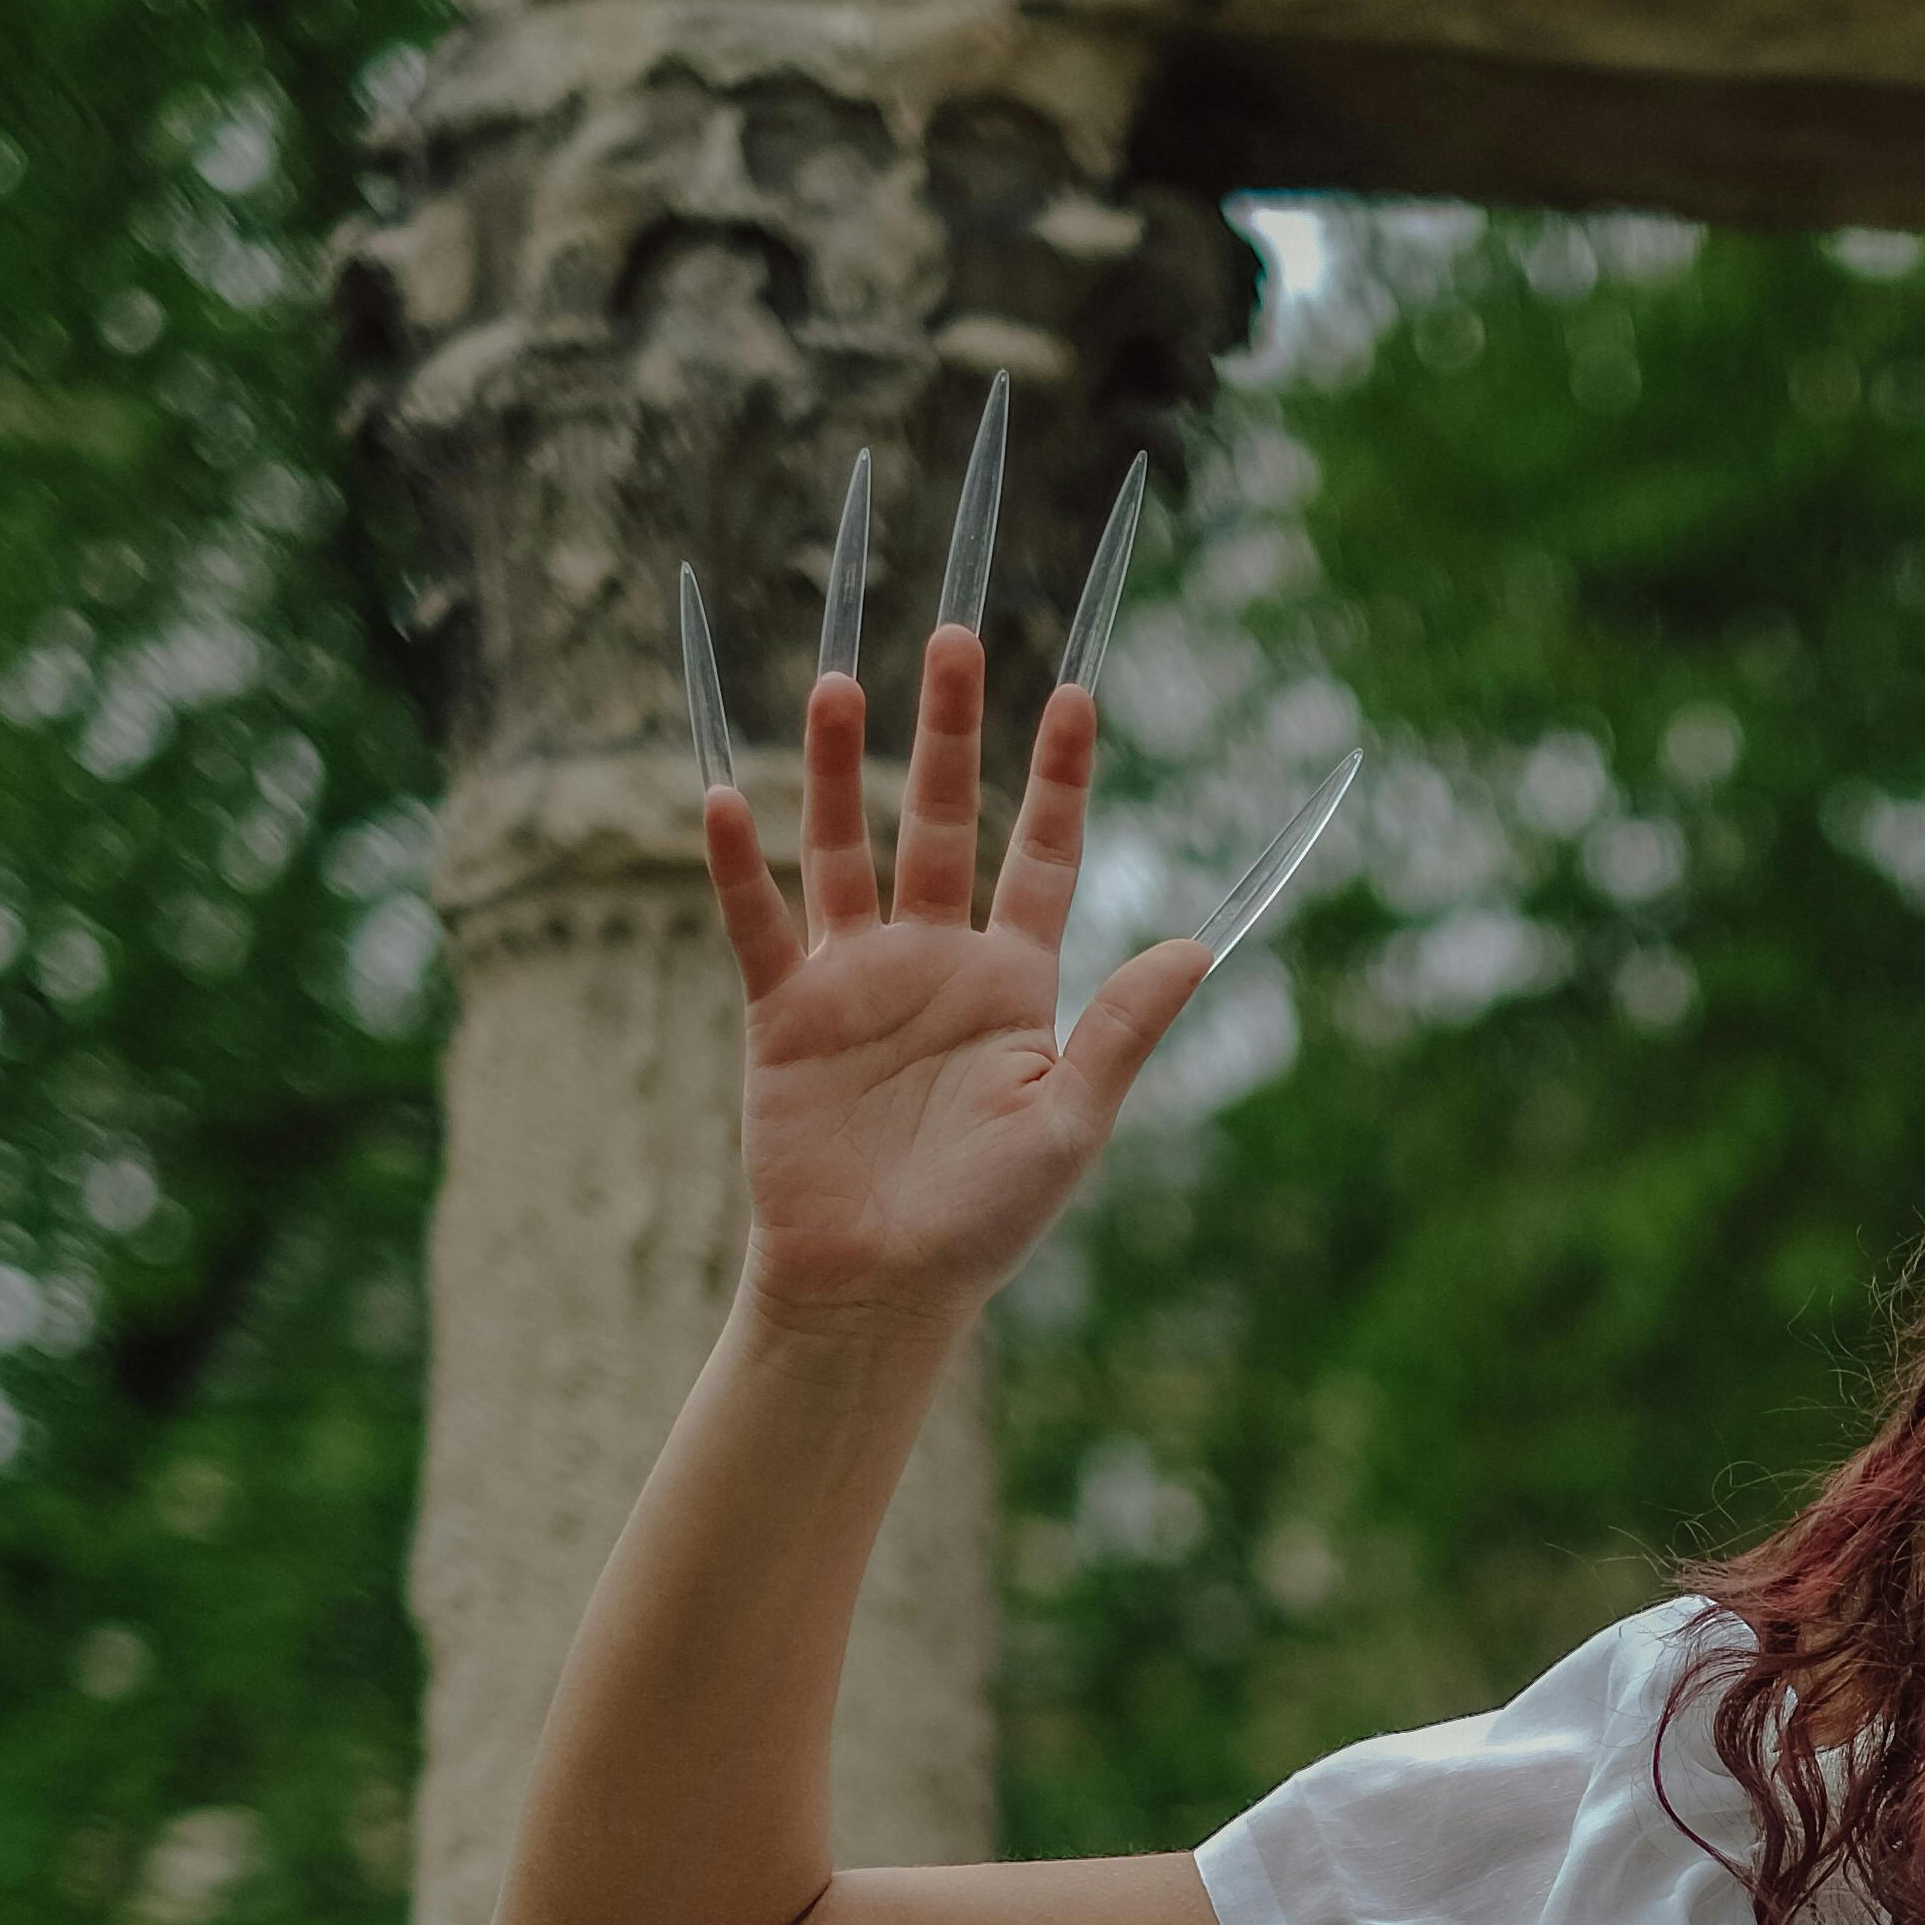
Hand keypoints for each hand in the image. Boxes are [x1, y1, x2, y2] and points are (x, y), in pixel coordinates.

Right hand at [702, 624, 1205, 1328]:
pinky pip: (758, 925)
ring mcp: (854, 980)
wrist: (878, 1288)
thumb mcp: (1068, 1119)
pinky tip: (726, 798)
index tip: (1078, 695)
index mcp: (1013, 983)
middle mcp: (934, 962)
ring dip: (834, 767)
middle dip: (949, 731)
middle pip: (940, 819)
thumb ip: (1120, 1027)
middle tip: (956, 636)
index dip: (1060, 777)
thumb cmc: (983, 1221)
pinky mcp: (784, 1013)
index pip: (1042, 855)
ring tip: (834, 678)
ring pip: (844, 847)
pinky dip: (740, 867)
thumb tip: (1197, 947)